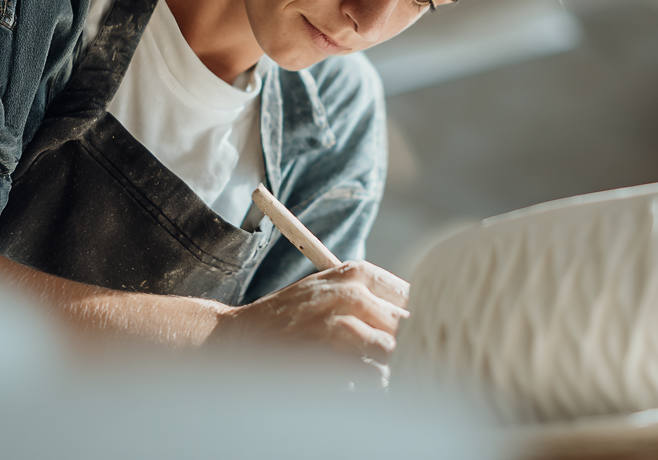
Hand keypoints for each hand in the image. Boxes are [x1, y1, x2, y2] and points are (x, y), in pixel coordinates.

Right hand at [211, 261, 409, 361]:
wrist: (237, 339)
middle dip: (399, 344)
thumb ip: (369, 298)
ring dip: (382, 366)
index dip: (411, 318)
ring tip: (358, 367)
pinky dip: (364, 384)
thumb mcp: (327, 289)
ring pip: (392, 354)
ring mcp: (339, 329)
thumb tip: (421, 320)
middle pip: (406, 325)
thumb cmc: (289, 316)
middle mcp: (350, 296)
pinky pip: (374, 379)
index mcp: (354, 273)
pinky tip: (344, 379)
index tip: (401, 331)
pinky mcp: (330, 362)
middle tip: (379, 355)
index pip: (411, 295)